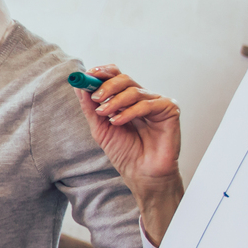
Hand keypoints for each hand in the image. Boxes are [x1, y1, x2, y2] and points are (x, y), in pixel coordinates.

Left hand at [77, 64, 184, 243]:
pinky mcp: (170, 110)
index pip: (116, 76)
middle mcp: (143, 98)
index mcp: (127, 100)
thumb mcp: (100, 128)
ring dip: (115, 101)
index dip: (102, 72)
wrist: (142, 174)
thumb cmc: (125, 153)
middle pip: (124, 78)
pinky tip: (118, 122)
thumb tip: (78, 85)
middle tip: (95, 99)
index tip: (87, 75)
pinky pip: (147, 104)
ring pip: (133, 90)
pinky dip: (129, 112)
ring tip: (105, 115)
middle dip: (106, 86)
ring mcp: (157, 103)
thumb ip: (90, 108)